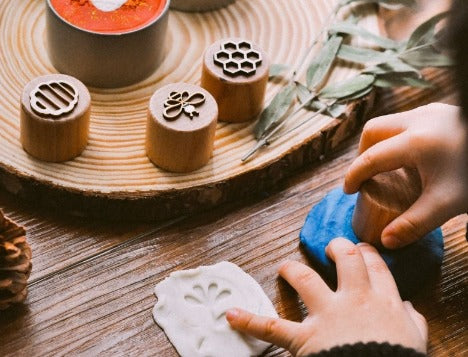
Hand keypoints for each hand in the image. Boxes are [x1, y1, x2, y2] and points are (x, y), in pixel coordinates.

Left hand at [226, 238, 427, 355]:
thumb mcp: (415, 340)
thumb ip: (411, 321)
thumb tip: (408, 308)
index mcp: (383, 300)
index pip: (374, 266)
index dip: (367, 253)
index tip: (362, 250)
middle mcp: (353, 300)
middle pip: (344, 259)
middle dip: (337, 247)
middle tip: (331, 247)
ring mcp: (327, 316)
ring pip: (305, 279)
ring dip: (292, 269)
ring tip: (284, 267)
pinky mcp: (306, 338)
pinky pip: (274, 328)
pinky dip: (250, 321)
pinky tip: (231, 315)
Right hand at [344, 103, 467, 248]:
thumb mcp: (447, 204)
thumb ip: (414, 224)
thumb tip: (385, 241)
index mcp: (414, 142)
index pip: (370, 158)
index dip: (353, 175)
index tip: (348, 190)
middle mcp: (418, 120)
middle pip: (373, 130)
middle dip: (364, 152)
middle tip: (369, 175)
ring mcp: (432, 112)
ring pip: (391, 123)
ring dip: (382, 143)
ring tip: (391, 168)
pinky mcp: (443, 112)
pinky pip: (409, 121)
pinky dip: (400, 138)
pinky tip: (416, 158)